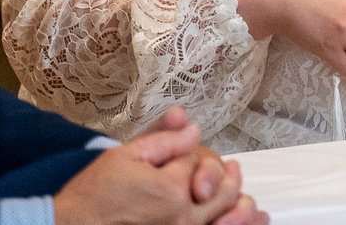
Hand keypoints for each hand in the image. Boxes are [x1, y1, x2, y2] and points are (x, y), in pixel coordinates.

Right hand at [53, 111, 265, 224]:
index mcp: (171, 189)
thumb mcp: (123, 157)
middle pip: (224, 191)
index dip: (189, 155)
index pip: (196, 162)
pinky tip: (253, 223)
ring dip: (244, 210)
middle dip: (230, 176)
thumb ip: (162, 141)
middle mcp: (182, 217)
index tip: (179, 156)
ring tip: (250, 203)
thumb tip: (193, 129)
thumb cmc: (93, 195)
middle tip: (234, 169)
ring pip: (228, 220)